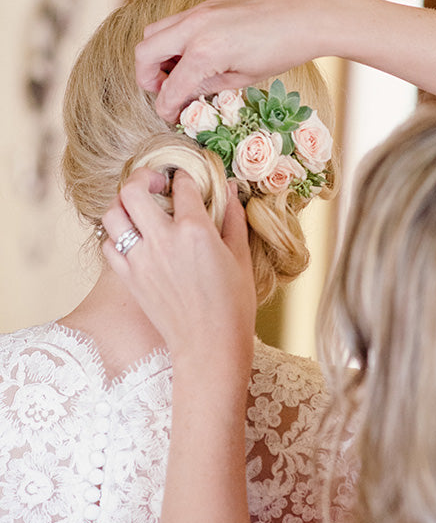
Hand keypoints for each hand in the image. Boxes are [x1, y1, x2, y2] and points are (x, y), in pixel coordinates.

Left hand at [102, 168, 256, 381]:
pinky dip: (116, 236)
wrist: (209, 346)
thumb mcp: (241, 256)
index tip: (185, 178)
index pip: (181, 185)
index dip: (183, 176)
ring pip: (112, 214)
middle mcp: (163, 239)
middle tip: (155, 183)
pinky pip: (108, 245)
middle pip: (133, 190)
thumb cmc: (232, 305)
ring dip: (123, 204)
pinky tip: (132, 238)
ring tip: (137, 207)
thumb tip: (229, 189)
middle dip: (143, 177)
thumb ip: (233, 218)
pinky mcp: (129, 278)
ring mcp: (141, 259)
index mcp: (196, 230)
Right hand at [135, 0, 334, 121]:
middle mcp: (194, 27)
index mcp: (204, 52)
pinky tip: (195, 55)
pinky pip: (174, 22)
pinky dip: (173, 40)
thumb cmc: (282, 50)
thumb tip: (186, 95)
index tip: (171, 117)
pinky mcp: (207, 4)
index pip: (169, 88)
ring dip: (156, 55)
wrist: (307, 14)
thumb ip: (207, 87)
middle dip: (146, 78)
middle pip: (144, 52)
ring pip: (153, 32)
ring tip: (178, 73)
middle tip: (164, 92)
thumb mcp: (243, 79)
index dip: (166, 109)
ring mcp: (199, 11)